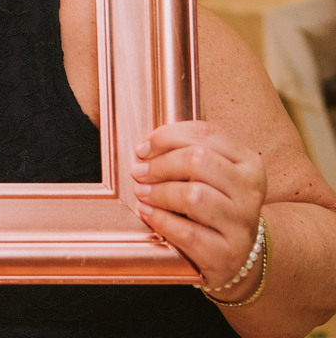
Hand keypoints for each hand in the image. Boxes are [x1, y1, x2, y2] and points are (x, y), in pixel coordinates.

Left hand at [131, 120, 266, 295]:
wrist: (235, 252)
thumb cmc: (213, 204)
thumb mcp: (210, 175)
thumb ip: (186, 153)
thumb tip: (145, 149)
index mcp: (248, 162)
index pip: (205, 134)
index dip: (166, 137)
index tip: (142, 148)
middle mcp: (250, 190)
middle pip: (198, 160)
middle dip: (160, 164)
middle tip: (138, 172)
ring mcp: (242, 224)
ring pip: (194, 196)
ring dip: (159, 192)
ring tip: (141, 193)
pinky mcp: (228, 254)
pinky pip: (188, 232)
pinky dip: (161, 220)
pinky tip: (147, 213)